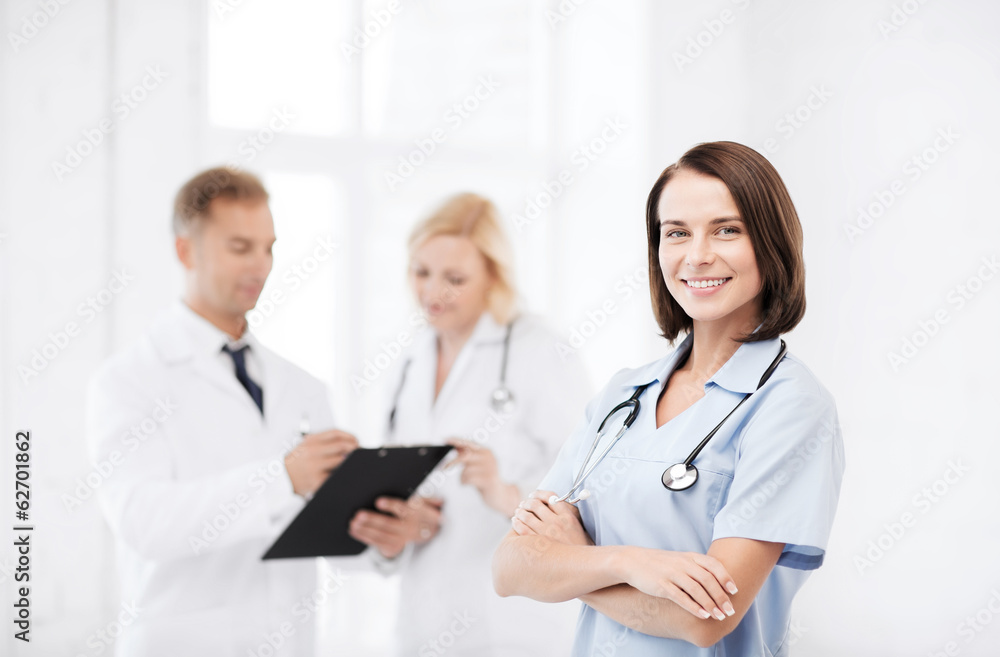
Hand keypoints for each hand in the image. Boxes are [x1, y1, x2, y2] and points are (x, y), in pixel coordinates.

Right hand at [284, 429, 357, 496]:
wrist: (280, 479)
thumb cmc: (296, 462)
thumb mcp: (304, 446)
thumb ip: (323, 442)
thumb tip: (348, 443)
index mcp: (310, 441)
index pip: (335, 433)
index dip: (349, 436)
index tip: (356, 440)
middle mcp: (312, 452)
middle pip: (341, 446)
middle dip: (354, 448)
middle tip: (359, 452)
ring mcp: (314, 466)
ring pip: (341, 461)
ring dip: (350, 462)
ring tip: (352, 463)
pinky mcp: (317, 481)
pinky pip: (335, 476)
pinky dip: (342, 474)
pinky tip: (344, 474)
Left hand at [348, 496, 443, 558]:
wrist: (430, 532)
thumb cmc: (423, 511)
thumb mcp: (429, 502)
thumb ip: (425, 498)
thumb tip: (429, 497)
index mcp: (418, 514)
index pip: (404, 509)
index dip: (391, 506)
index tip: (378, 501)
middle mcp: (410, 528)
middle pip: (389, 524)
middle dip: (372, 520)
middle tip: (359, 515)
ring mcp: (402, 539)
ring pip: (381, 535)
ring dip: (365, 529)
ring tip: (354, 522)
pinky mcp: (395, 546)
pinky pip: (377, 543)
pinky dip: (364, 537)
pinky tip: (354, 530)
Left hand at [445, 438, 519, 515]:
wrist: (499, 494)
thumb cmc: (485, 479)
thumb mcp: (477, 465)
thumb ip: (468, 456)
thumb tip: (456, 448)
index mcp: (486, 451)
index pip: (469, 443)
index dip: (456, 441)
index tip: (445, 439)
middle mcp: (489, 457)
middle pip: (465, 455)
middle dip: (453, 462)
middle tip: (444, 467)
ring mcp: (490, 468)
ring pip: (466, 469)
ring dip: (462, 477)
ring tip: (467, 481)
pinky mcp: (488, 479)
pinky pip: (468, 479)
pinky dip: (464, 482)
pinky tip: (468, 484)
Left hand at [511, 490, 592, 546]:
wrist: (579, 566)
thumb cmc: (579, 546)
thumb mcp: (579, 526)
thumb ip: (569, 513)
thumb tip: (555, 502)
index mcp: (568, 516)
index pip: (550, 497)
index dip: (539, 493)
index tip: (534, 494)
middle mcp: (557, 523)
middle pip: (536, 504)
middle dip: (527, 501)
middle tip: (523, 503)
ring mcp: (547, 534)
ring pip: (527, 515)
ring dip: (520, 511)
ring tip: (518, 511)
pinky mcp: (538, 545)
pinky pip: (522, 529)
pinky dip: (517, 522)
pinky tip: (515, 521)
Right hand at [621, 548, 737, 621]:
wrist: (633, 561)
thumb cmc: (660, 563)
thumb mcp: (680, 559)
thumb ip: (697, 567)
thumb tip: (717, 581)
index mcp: (689, 556)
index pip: (713, 565)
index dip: (726, 578)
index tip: (734, 591)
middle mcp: (682, 564)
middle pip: (708, 580)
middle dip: (721, 597)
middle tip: (730, 611)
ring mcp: (672, 574)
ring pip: (697, 590)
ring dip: (710, 604)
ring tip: (719, 616)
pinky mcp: (661, 585)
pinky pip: (681, 597)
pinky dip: (694, 607)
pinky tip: (703, 615)